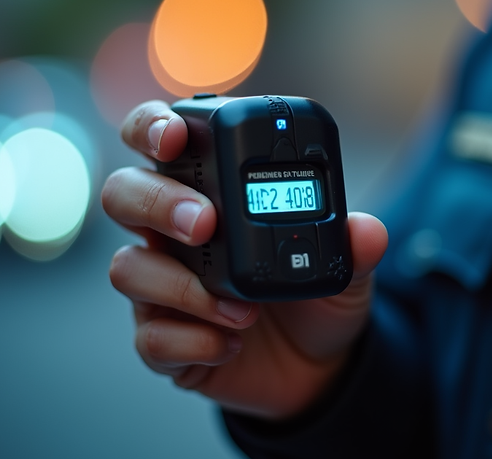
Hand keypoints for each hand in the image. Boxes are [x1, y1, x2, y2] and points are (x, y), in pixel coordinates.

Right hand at [101, 100, 387, 419]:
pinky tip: (229, 342)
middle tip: (205, 224)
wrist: (317, 363)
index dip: (152, 127)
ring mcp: (162, 284)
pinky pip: (150, 336)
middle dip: (157, 201)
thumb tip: (367, 230)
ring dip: (181, 287)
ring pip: (126, 268)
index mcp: (210, 191)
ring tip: (241, 309)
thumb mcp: (345, 264)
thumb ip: (352, 243)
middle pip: (124, 194)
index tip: (174, 136)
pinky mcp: (163, 337)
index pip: (159, 140)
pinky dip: (191, 340)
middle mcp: (174, 231)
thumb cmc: (316, 295)